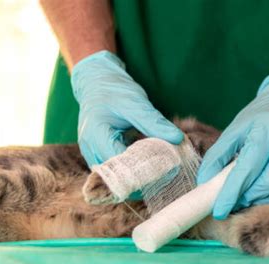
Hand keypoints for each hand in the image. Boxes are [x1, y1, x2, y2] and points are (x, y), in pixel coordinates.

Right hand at [71, 50, 183, 165]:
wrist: (97, 82)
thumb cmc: (114, 90)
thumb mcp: (136, 102)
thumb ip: (155, 122)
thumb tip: (178, 139)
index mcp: (96, 135)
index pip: (120, 165)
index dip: (143, 169)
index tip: (167, 167)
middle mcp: (90, 149)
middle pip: (118, 175)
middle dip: (143, 176)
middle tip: (168, 171)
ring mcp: (93, 154)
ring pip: (117, 176)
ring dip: (139, 174)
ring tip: (162, 170)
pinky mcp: (100, 155)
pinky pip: (117, 169)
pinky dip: (134, 168)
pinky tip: (151, 164)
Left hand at [197, 74, 268, 218]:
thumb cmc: (260, 117)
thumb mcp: (235, 129)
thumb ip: (218, 155)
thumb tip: (205, 181)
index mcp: (264, 132)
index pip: (246, 171)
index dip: (231, 193)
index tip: (220, 211)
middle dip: (250, 197)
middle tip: (239, 199)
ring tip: (258, 194)